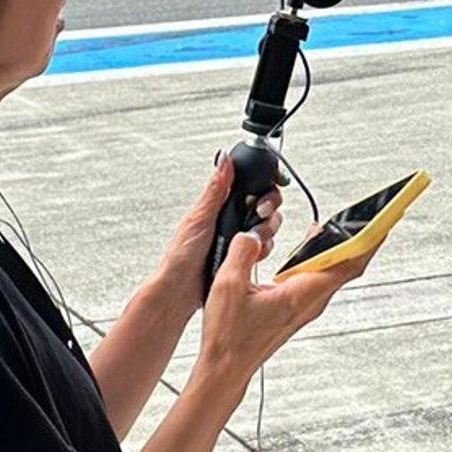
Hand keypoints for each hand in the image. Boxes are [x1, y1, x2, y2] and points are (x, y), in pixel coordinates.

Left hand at [152, 151, 283, 318]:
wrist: (180, 292)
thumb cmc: (180, 256)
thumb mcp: (200, 217)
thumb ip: (216, 189)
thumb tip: (224, 159)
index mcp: (218, 204)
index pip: (250, 185)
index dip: (264, 183)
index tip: (271, 185)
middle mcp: (230, 218)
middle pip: (265, 204)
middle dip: (268, 208)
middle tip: (258, 213)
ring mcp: (238, 236)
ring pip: (268, 226)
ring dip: (265, 231)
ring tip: (250, 238)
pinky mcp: (243, 254)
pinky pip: (264, 247)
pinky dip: (262, 250)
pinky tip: (251, 254)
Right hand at [195, 227, 378, 389]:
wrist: (225, 367)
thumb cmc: (229, 337)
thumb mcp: (229, 286)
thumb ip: (243, 252)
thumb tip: (252, 234)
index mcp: (301, 294)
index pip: (347, 264)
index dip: (369, 241)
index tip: (384, 223)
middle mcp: (310, 302)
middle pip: (347, 266)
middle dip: (363, 239)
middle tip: (375, 215)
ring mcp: (305, 306)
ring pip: (334, 272)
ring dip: (342, 248)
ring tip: (347, 225)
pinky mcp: (297, 308)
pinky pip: (319, 278)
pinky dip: (323, 259)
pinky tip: (314, 248)